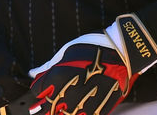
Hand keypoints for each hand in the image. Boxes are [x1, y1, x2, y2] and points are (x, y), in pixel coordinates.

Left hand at [7, 16, 156, 114]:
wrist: (123, 54)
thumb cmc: (93, 48)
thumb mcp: (66, 51)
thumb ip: (48, 66)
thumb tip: (33, 73)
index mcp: (57, 76)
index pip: (37, 91)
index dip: (39, 89)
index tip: (43, 87)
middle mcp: (67, 93)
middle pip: (47, 108)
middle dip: (47, 104)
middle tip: (53, 99)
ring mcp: (83, 104)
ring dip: (62, 111)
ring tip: (67, 102)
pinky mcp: (98, 110)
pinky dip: (78, 113)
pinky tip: (79, 107)